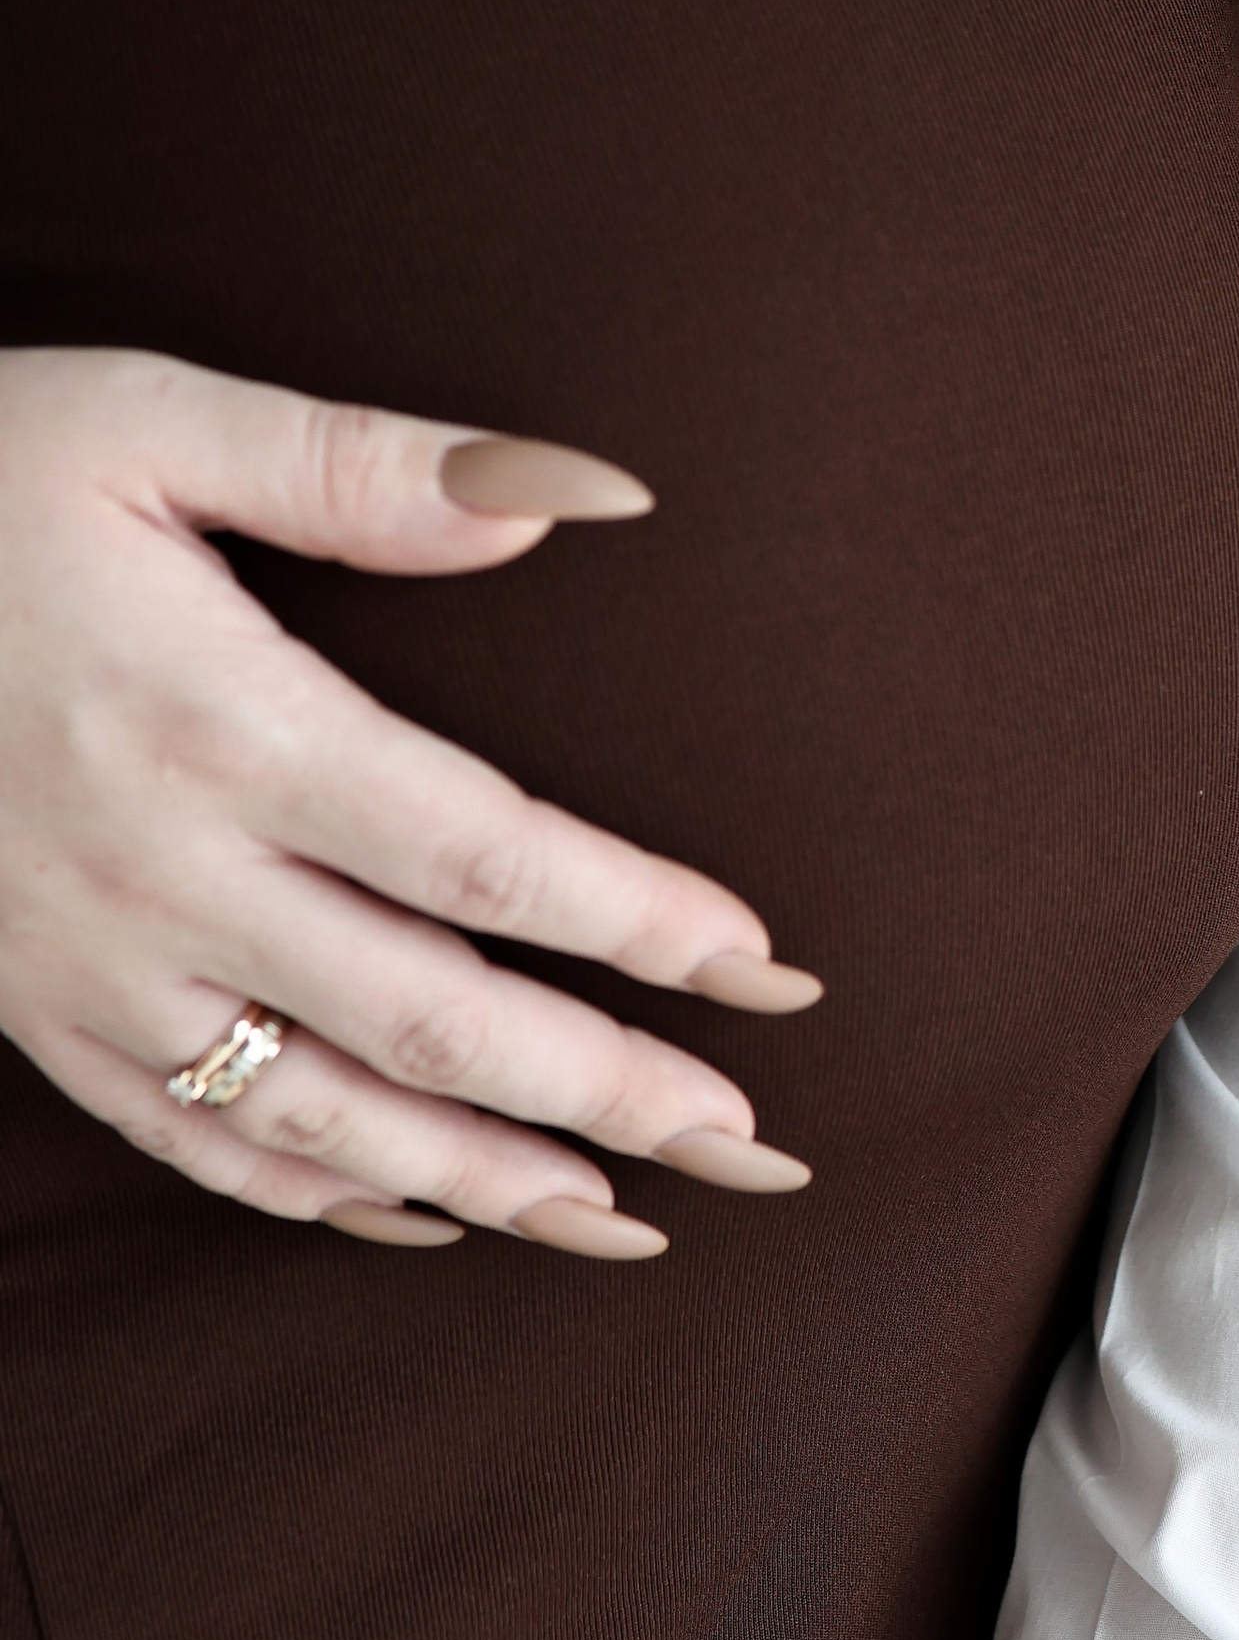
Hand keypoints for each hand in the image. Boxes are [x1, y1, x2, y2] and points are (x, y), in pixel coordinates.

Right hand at [0, 349, 820, 1256]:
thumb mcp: (145, 420)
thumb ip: (365, 467)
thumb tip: (583, 496)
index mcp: (220, 726)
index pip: (482, 860)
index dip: (638, 923)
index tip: (764, 964)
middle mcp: (165, 879)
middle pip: (433, 1024)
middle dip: (610, 1094)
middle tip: (761, 1147)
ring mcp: (92, 970)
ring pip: (324, 1124)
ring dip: (494, 1182)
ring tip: (638, 1214)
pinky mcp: (34, 1015)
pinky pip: (194, 1145)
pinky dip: (323, 1200)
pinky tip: (431, 1219)